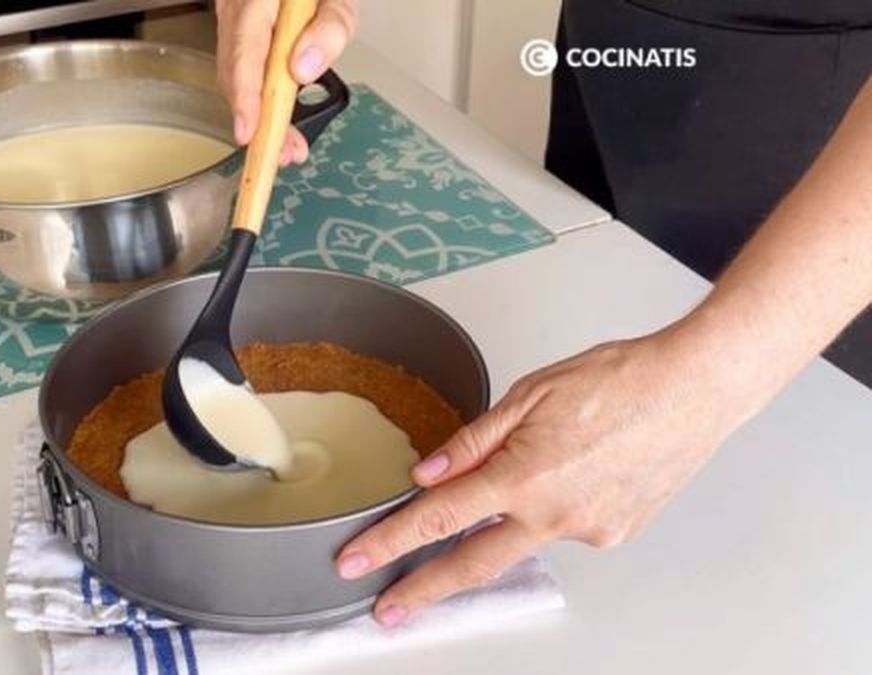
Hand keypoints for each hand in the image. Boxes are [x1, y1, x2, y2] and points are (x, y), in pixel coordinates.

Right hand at [215, 0, 356, 164]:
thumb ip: (328, 29)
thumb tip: (303, 70)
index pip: (246, 51)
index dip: (245, 96)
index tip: (248, 132)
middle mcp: (234, 8)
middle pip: (235, 73)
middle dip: (257, 120)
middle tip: (285, 152)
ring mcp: (230, 20)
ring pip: (234, 78)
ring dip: (259, 117)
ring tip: (288, 145)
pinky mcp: (235, 34)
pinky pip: (240, 71)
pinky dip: (258, 100)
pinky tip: (278, 121)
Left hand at [335, 331, 763, 626]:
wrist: (695, 389)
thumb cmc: (619, 379)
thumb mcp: (529, 395)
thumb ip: (473, 441)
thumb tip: (428, 474)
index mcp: (524, 476)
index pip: (438, 519)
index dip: (391, 543)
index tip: (358, 561)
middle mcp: (555, 514)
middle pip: (472, 564)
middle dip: (425, 589)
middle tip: (388, 608)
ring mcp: (589, 531)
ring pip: (524, 540)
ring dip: (507, 525)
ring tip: (545, 466)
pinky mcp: (615, 534)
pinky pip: (565, 529)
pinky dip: (555, 508)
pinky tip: (576, 472)